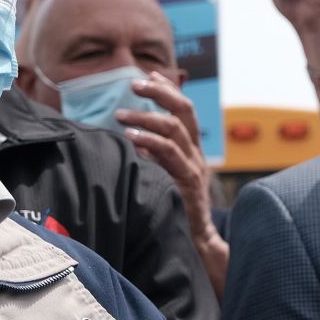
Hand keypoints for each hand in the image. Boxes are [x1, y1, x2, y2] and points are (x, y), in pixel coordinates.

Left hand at [116, 71, 212, 237]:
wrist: (198, 245)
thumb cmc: (178, 213)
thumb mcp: (168, 180)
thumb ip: (157, 159)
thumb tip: (136, 141)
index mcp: (192, 151)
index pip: (184, 110)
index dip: (169, 90)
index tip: (150, 74)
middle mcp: (196, 154)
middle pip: (185, 111)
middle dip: (160, 93)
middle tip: (134, 83)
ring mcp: (194, 168)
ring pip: (175, 130)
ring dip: (146, 117)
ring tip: (120, 115)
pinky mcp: (188, 183)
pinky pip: (170, 156)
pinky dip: (150, 142)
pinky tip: (131, 140)